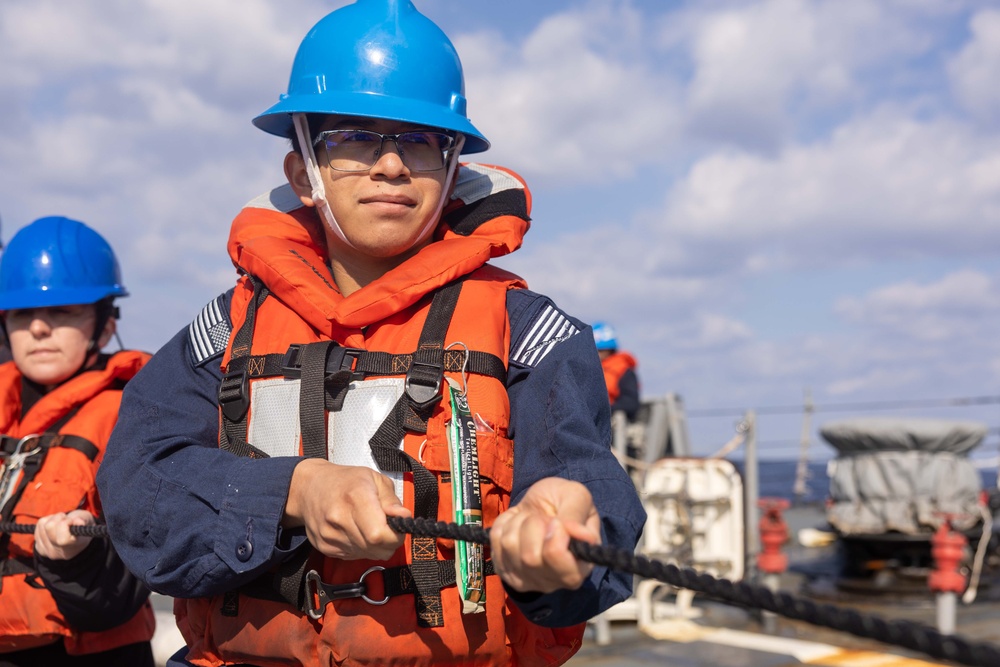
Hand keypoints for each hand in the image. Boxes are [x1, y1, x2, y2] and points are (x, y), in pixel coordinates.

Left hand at [33, 510, 94, 560]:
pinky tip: (54, 526)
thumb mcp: (87, 522)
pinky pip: (37, 527)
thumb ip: (83, 521)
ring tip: (61, 522)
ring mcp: (46, 551)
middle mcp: (57, 552)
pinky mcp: (39, 547)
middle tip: (67, 519)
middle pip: (49, 527)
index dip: (66, 523)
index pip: (62, 539)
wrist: (76, 541)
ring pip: (42, 525)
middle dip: (59, 518)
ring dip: (52, 519)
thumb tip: (77, 521)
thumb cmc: (83, 527)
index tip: (73, 521)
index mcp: (72, 548)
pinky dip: (46, 522)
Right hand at [283, 459, 410, 559]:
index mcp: (355, 497)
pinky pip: (354, 556)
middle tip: (386, 525)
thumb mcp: (374, 479)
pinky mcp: (325, 548)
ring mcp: (330, 536)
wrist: (308, 488)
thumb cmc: (345, 481)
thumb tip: (403, 518)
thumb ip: (391, 500)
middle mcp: (339, 519)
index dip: (395, 535)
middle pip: (376, 549)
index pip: (379, 534)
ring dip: (375, 545)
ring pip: (367, 555)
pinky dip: (361, 548)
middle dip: (389, 541)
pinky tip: (356, 531)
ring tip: (369, 525)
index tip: (398, 525)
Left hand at [490, 477, 600, 593]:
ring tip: (531, 519)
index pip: (561, 564)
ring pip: (510, 546)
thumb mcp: (577, 496)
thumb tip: (572, 533)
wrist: (542, 504)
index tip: (556, 521)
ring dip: (519, 522)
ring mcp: (528, 579)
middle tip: (544, 518)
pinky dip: (504, 525)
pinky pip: (495, 542)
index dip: (555, 537)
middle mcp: (555, 581)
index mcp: (581, 567)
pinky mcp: (506, 572)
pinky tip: (518, 526)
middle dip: (534, 524)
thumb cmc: (563, 501)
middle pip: (530, 557)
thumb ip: (575, 514)